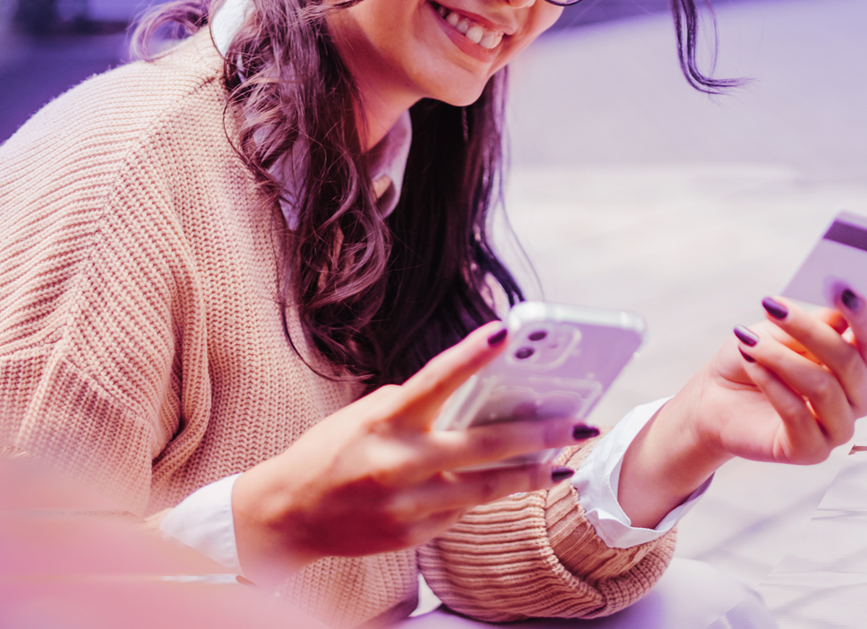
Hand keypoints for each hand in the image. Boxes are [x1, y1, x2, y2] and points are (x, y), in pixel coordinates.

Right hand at [232, 321, 594, 585]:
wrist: (288, 517)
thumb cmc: (330, 451)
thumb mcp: (365, 415)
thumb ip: (414, 405)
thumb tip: (470, 399)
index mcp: (385, 421)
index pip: (435, 380)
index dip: (471, 355)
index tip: (506, 332)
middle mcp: (398, 462)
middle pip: (483, 447)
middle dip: (538, 435)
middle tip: (578, 424)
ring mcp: (407, 504)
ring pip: (485, 490)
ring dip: (530, 476)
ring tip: (563, 465)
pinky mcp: (412, 536)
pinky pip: (460, 513)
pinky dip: (485, 497)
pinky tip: (508, 487)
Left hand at [618, 289, 866, 527]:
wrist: (715, 397)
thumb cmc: (753, 359)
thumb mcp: (777, 331)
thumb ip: (812, 323)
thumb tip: (840, 308)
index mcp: (856, 364)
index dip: (864, 315)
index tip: (842, 287)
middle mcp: (856, 398)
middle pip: (850, 362)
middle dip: (809, 329)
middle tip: (771, 305)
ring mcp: (837, 428)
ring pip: (822, 387)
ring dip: (780, 357)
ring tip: (747, 341)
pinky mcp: (811, 450)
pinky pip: (798, 414)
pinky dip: (771, 383)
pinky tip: (751, 364)